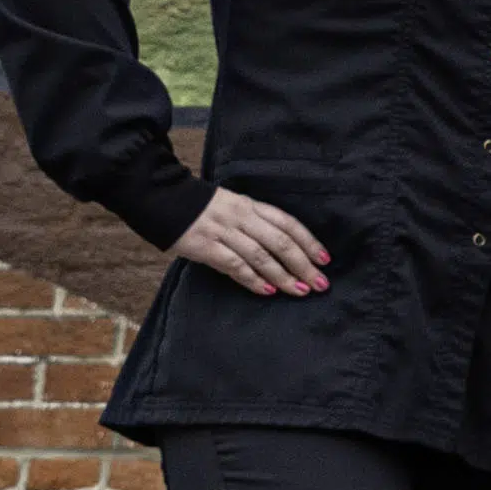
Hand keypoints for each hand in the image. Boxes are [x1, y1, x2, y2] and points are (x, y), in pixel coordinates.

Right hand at [168, 187, 327, 298]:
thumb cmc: (204, 207)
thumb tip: (285, 248)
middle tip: (321, 283)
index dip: (309, 241)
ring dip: (284, 276)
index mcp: (252, 205)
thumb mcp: (235, 206)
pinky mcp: (206, 247)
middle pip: (281, 242)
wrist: (165, 198)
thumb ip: (257, 223)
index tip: (325, 259)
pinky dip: (254, 280)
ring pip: (261, 256)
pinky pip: (235, 266)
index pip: (288, 223)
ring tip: (300, 291)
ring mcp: (224, 232)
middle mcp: (242, 217)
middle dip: (304, 264)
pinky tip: (268, 291)